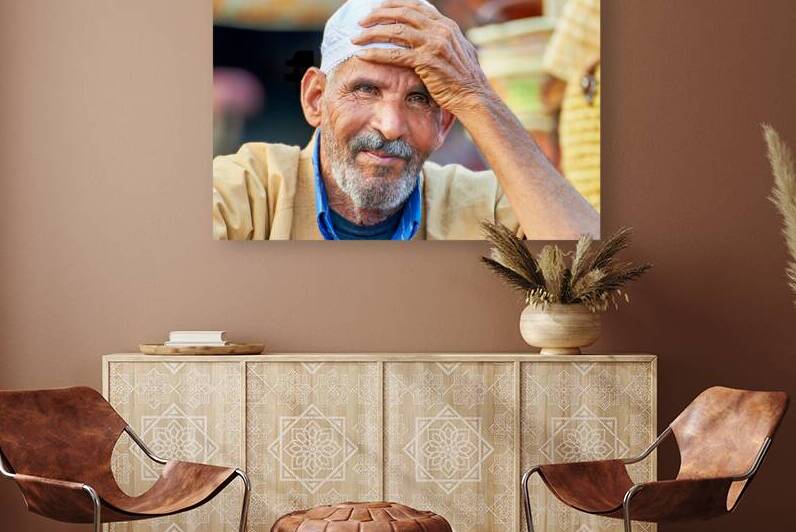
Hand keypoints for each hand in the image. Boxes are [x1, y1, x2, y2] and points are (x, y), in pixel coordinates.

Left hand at [352, 0, 493, 115]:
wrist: (473, 96)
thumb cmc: (464, 79)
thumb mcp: (458, 51)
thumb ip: (443, 39)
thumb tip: (430, 33)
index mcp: (446, 25)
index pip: (416, 6)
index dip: (394, 5)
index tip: (378, 9)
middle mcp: (440, 30)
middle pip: (402, 14)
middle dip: (378, 15)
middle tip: (362, 21)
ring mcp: (434, 44)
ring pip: (395, 31)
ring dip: (372, 33)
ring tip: (356, 38)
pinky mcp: (426, 61)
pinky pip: (395, 54)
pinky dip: (376, 53)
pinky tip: (362, 55)